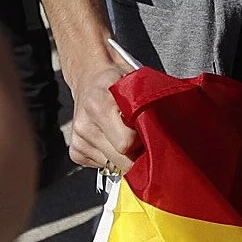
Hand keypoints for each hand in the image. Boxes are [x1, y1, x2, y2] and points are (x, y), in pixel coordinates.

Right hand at [65, 58, 140, 173]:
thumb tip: (166, 133)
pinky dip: (111, 156)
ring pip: (113, 166)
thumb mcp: (135, 82)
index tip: (150, 134)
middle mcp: (86, 123)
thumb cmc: (117, 79)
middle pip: (121, 160)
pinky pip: (102, 165)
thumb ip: (148, 105)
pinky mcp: (75, 150)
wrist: (89, 76)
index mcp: (100, 103)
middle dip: (136, 154)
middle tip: (144, 139)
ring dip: (124, 156)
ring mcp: (79, 138)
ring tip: (126, 136)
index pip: (126, 143)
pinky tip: (112, 139)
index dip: (144, 141)